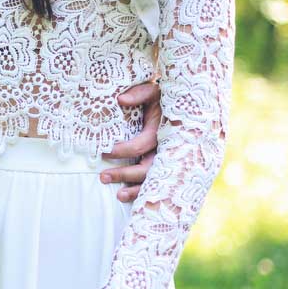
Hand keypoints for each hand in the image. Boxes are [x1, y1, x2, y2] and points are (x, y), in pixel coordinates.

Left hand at [101, 81, 161, 202]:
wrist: (185, 106)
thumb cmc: (164, 98)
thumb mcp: (153, 91)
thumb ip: (138, 93)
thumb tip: (120, 100)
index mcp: (164, 130)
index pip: (141, 145)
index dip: (122, 150)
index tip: (104, 150)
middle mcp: (169, 148)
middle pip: (147, 168)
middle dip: (125, 174)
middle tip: (102, 176)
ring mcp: (170, 159)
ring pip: (153, 180)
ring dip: (134, 188)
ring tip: (117, 195)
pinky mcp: (169, 167)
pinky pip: (158, 184)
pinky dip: (143, 193)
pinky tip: (127, 198)